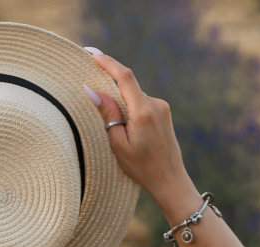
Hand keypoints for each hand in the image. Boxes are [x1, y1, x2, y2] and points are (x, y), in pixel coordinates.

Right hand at [82, 52, 196, 215]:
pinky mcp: (164, 111)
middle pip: (128, 85)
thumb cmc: (141, 168)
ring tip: (111, 120)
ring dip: (120, 99)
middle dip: (109, 83)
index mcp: (143, 112)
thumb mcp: (118, 144)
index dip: (107, 62)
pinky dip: (129, 106)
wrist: (170, 180)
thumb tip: (92, 90)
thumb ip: (108, 115)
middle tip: (89, 82)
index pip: (124, 77)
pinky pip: (141, 101)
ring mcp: (162, 107)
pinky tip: (126, 125)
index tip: (91, 54)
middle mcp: (156, 104)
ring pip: (134, 94)